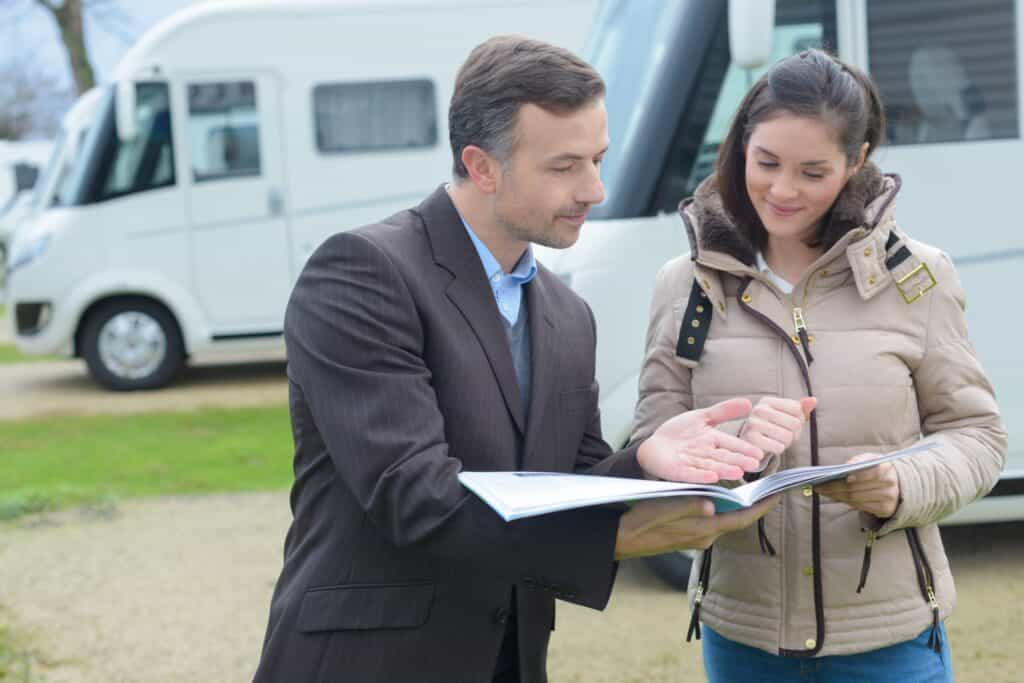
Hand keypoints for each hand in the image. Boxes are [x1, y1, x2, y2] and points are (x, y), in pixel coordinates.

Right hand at [614, 496, 779, 559]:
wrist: (620, 539)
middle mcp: (705, 535)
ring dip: (736, 503)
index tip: (780, 492)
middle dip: (753, 502)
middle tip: (768, 484)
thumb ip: (688, 506)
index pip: (742, 518)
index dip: (763, 506)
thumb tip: (713, 503)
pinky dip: (720, 506)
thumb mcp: (663, 509)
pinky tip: (718, 492)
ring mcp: (696, 536)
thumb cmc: (639, 522)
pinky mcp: (687, 534)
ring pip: (724, 518)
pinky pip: (711, 519)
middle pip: (737, 518)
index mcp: (703, 529)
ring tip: (748, 485)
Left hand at [638, 398, 764, 483]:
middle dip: (738, 461)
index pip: (731, 444)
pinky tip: (712, 477)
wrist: (654, 445)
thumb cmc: (680, 433)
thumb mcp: (702, 417)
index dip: (744, 449)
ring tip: (738, 472)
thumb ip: (724, 411)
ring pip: (711, 466)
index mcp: (712, 440)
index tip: (759, 453)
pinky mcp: (678, 471)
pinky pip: (691, 473)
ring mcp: (692, 463)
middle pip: (724, 457)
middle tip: (754, 465)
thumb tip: (749, 403)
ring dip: (724, 469)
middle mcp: (705, 454)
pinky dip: (701, 475)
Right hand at [739, 396, 816, 454]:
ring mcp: (753, 423)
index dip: (799, 420)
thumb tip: (813, 400)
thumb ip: (801, 408)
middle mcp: (759, 409)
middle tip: (786, 435)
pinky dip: (779, 450)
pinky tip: (772, 446)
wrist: (751, 444)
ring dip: (787, 442)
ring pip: (787, 436)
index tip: (790, 425)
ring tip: (778, 441)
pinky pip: (778, 447)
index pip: (797, 409)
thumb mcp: (785, 416)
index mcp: (768, 401)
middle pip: (795, 423)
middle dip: (794, 433)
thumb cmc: (772, 428)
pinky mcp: (751, 439)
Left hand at [815, 453, 900, 517]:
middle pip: (856, 488)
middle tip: (819, 485)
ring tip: (822, 491)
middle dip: (835, 487)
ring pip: (856, 499)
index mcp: (887, 469)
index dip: (858, 476)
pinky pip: (860, 506)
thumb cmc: (877, 469)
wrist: (899, 485)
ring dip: (836, 495)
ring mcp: (888, 499)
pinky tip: (834, 497)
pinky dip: (845, 502)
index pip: (872, 473)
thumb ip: (859, 460)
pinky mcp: (884, 510)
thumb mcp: (872, 460)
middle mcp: (890, 485)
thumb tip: (845, 467)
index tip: (843, 477)